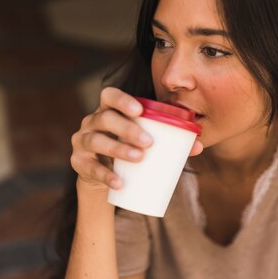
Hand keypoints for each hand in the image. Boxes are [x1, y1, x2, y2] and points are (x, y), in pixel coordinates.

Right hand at [70, 87, 202, 190]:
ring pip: (97, 141)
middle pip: (105, 118)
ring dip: (118, 149)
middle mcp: (91, 122)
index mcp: (108, 110)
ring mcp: (82, 141)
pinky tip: (119, 183)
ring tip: (139, 158)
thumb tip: (199, 146)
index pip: (109, 95)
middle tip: (149, 142)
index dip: (123, 100)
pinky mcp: (78, 162)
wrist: (104, 175)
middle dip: (127, 129)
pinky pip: (91, 167)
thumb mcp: (143, 141)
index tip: (140, 110)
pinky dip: (106, 175)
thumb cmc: (128, 149)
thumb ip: (169, 141)